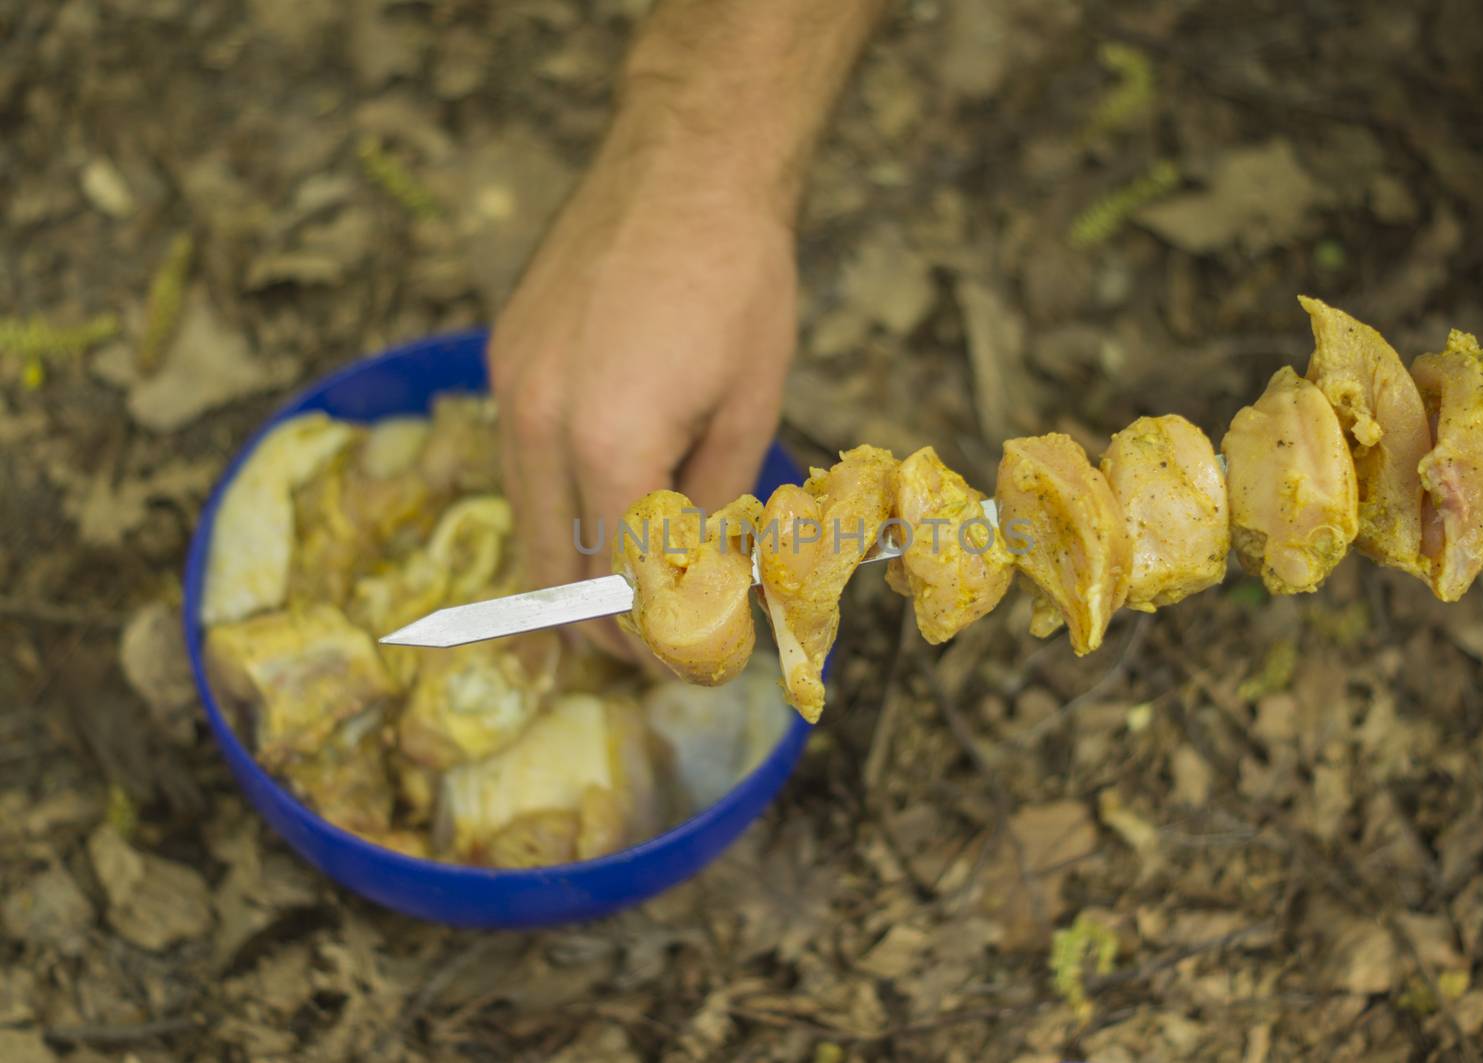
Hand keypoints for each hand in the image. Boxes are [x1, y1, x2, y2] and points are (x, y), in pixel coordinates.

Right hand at [489, 121, 797, 661]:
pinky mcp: (505, 358)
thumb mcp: (749, 410)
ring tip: (615, 604)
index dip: (652, 638)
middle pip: (550, 569)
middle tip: (642, 655)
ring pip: (525, 519)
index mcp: (612, 444)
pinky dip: (553, 505)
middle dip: (596, 628)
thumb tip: (690, 576)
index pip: (619, 584)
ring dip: (566, 572)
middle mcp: (540, 424)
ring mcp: (511, 387)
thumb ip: (710, 506)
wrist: (687, 166)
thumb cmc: (741, 282)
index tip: (683, 663)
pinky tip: (592, 516)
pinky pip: (518, 460)